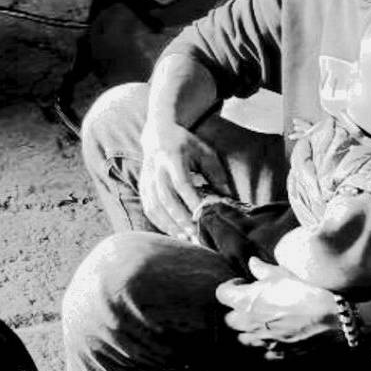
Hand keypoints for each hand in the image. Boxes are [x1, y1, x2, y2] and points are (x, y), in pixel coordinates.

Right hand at [138, 118, 231, 238]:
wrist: (157, 133)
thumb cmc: (186, 143)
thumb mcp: (205, 152)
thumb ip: (216, 173)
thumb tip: (227, 197)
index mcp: (172, 157)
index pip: (181, 183)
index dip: (191, 200)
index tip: (203, 214)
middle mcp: (156, 168)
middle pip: (166, 198)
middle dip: (180, 217)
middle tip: (195, 233)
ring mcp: (146, 178)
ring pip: (154, 205)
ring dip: (169, 223)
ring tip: (184, 236)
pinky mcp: (142, 186)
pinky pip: (148, 207)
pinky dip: (159, 222)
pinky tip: (172, 231)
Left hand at [216, 257, 339, 356]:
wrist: (334, 319)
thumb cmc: (307, 292)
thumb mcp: (284, 275)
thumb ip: (263, 270)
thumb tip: (253, 262)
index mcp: (246, 301)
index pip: (221, 294)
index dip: (230, 287)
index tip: (243, 283)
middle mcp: (250, 323)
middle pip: (229, 319)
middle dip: (237, 311)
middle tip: (252, 304)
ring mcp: (263, 340)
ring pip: (243, 338)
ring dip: (248, 330)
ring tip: (262, 321)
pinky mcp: (278, 353)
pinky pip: (263, 352)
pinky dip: (265, 345)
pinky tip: (277, 336)